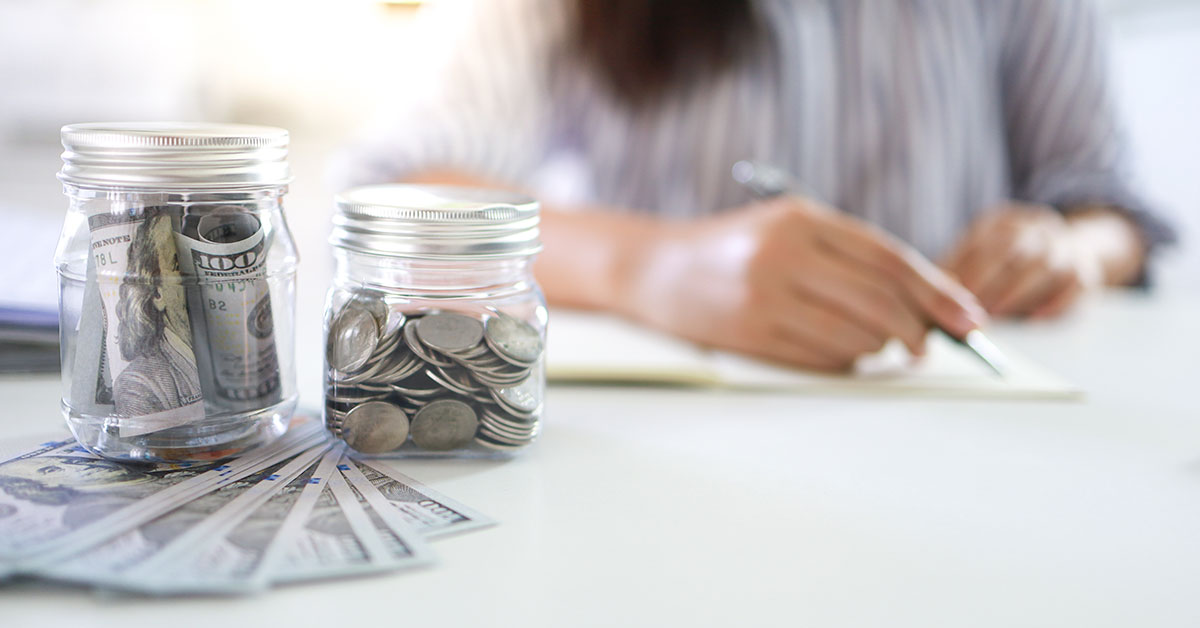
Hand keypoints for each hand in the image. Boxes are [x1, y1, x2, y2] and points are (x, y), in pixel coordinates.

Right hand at [616, 197, 986, 370]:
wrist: (655, 269)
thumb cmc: (734, 250)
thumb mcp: (788, 229)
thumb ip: (848, 257)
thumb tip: (925, 304)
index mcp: (801, 218)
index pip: (888, 258)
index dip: (936, 291)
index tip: (968, 318)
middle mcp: (784, 253)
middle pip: (880, 300)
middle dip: (917, 329)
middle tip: (927, 346)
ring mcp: (764, 294)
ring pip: (856, 335)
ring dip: (877, 349)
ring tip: (872, 345)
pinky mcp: (749, 333)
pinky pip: (822, 358)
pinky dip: (844, 362)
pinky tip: (840, 354)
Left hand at [944, 204, 1105, 317]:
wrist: (1074, 246)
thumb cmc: (1009, 262)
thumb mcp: (980, 254)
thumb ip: (957, 272)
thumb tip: (926, 300)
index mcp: (1003, 220)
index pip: (981, 240)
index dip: (962, 268)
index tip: (942, 294)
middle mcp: (1036, 228)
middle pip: (1011, 248)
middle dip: (985, 280)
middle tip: (962, 309)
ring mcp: (1065, 247)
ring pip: (1044, 265)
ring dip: (1015, 293)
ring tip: (991, 315)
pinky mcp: (1087, 272)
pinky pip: (1076, 285)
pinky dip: (1055, 302)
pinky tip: (1033, 320)